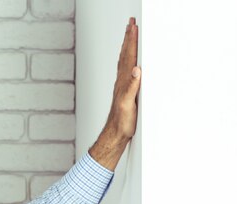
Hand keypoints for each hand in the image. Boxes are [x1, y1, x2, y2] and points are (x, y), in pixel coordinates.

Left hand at [90, 17, 140, 170]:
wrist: (114, 134)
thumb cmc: (121, 122)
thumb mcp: (127, 104)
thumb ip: (131, 87)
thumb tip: (135, 70)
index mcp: (124, 82)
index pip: (129, 57)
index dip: (131, 41)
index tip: (133, 26)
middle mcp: (122, 81)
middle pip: (125, 55)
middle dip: (128, 38)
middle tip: (131, 23)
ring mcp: (122, 86)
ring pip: (124, 61)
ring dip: (127, 46)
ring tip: (129, 35)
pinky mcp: (124, 91)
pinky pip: (126, 70)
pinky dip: (127, 60)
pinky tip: (129, 60)